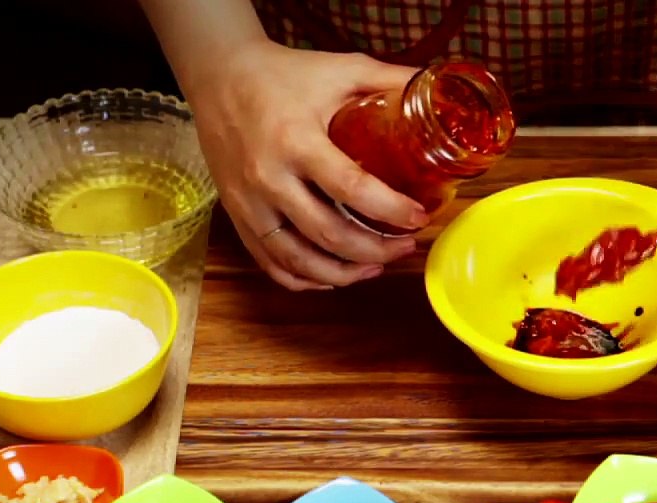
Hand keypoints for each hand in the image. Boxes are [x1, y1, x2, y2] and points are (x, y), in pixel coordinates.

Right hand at [186, 40, 427, 289]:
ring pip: (298, 260)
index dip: (390, 210)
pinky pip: (269, 263)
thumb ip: (389, 80)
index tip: (418, 218)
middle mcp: (269, 177)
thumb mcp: (340, 69)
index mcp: (296, 140)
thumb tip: (438, 92)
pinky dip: (304, 279)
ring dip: (343, 274)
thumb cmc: (283, 74)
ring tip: (377, 268)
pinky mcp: (236, 215)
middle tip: (405, 247)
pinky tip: (333, 277)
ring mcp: (248, 202)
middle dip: (375, 250)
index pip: (351, 188)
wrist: (218, 75)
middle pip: (328, 234)